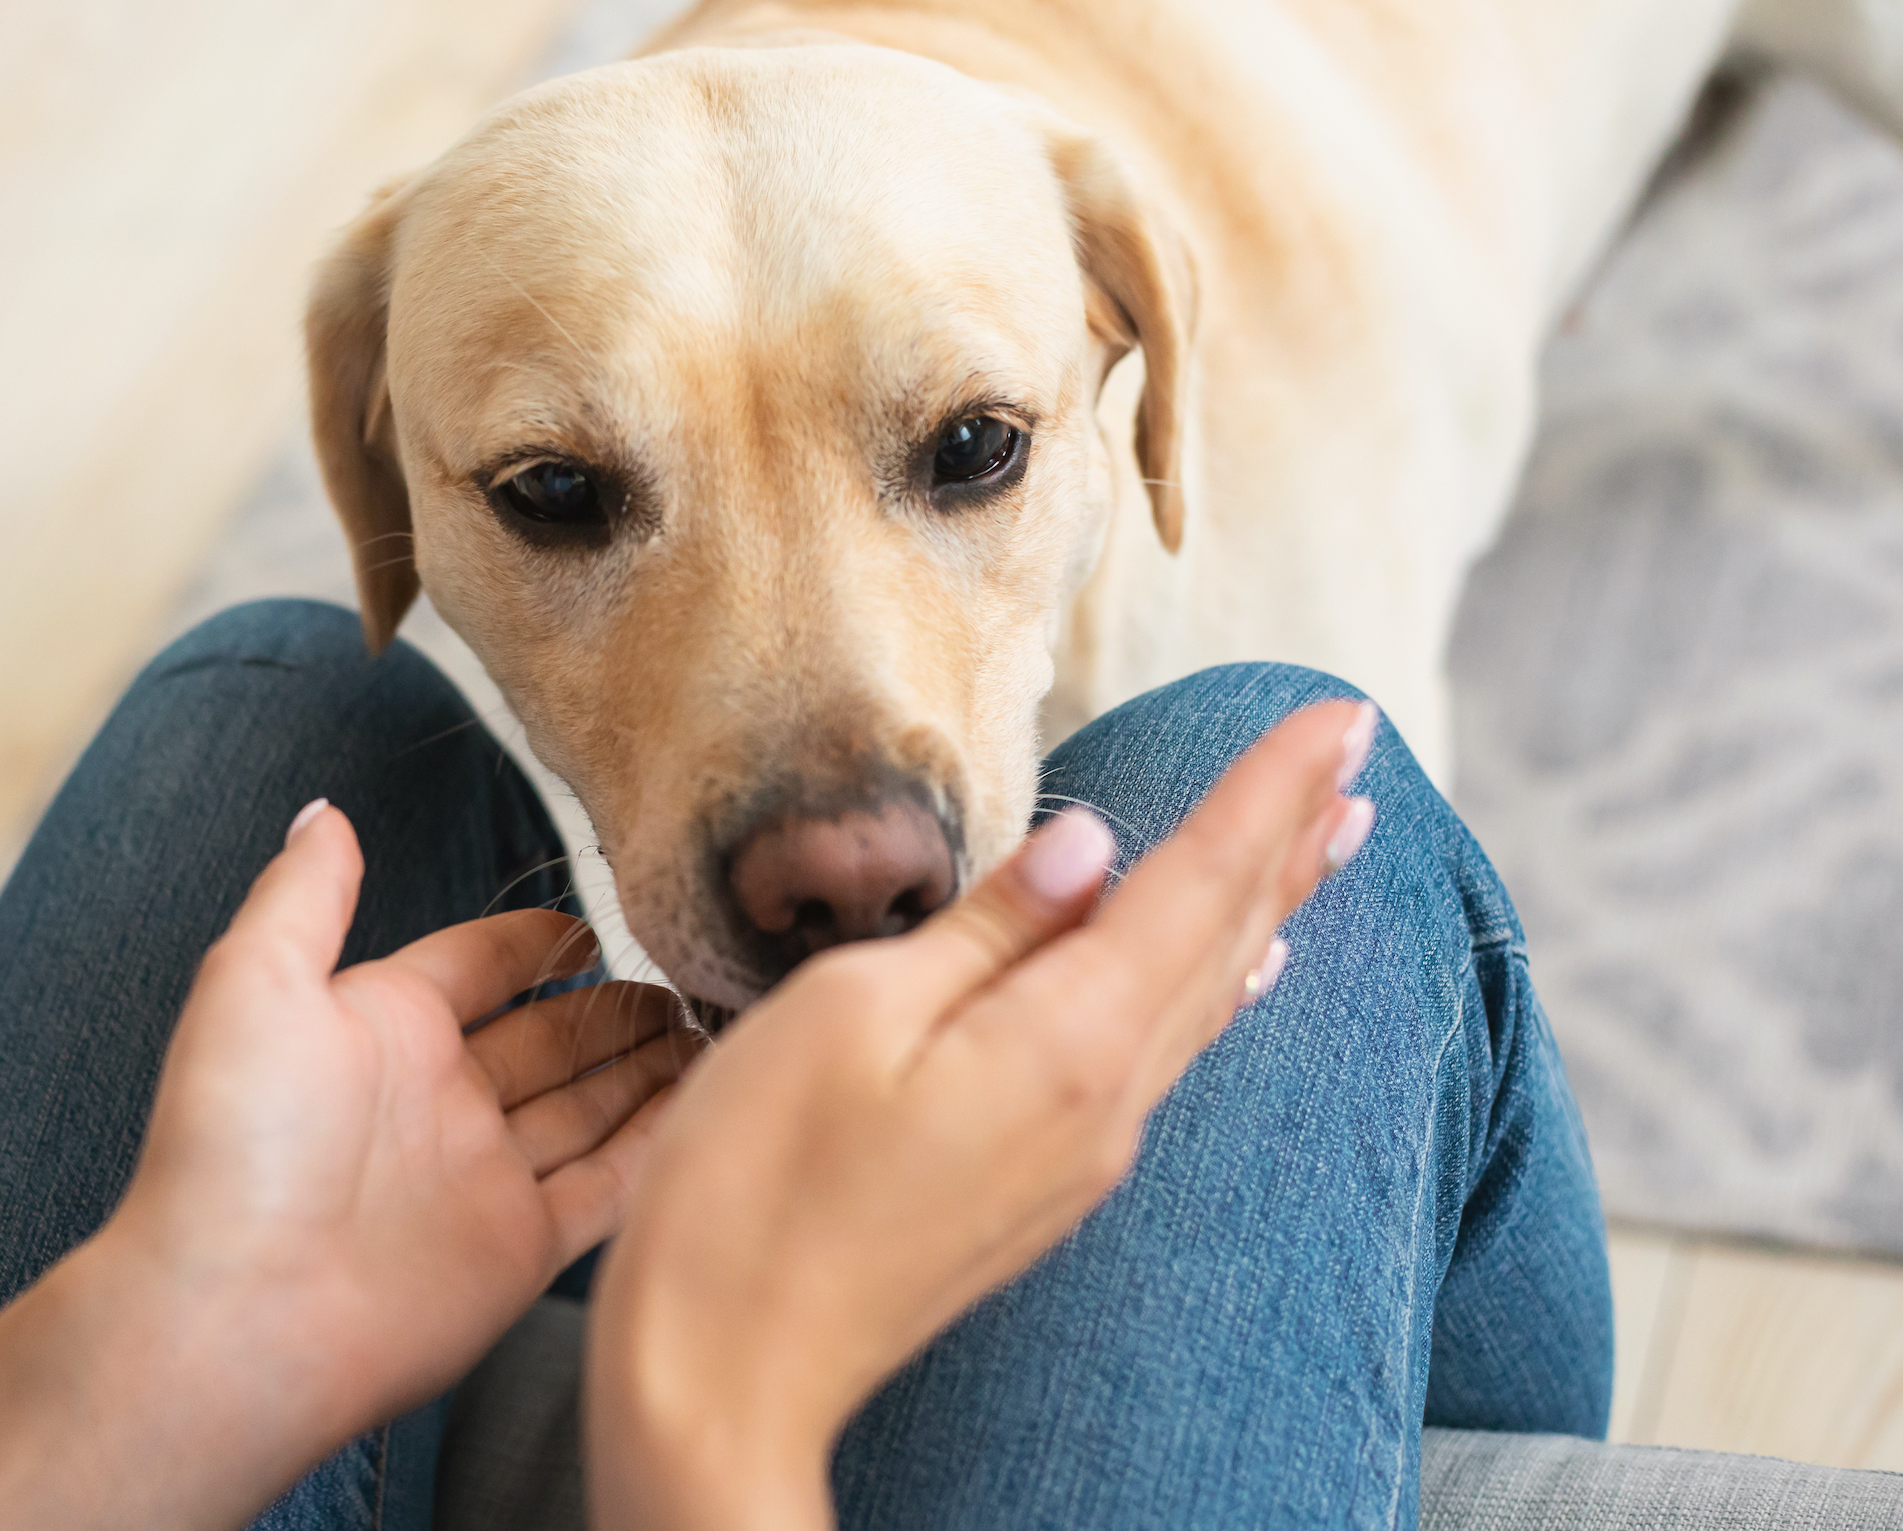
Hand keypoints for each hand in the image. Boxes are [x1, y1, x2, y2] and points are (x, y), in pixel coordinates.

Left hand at [0, 800, 694, 1530]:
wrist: (237, 1314)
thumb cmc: (237, 1142)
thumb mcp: (254, 981)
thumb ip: (304, 894)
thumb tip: (323, 809)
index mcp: (383, 1028)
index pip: (480, 964)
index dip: (538, 941)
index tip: (600, 918)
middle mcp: (439, 1099)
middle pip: (551, 1037)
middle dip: (616, 1006)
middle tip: (690, 975)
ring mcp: (484, 1176)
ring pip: (589, 1106)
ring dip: (650, 1067)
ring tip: (719, 1027)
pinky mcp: (521, 1249)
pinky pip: (609, 1184)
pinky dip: (660, 1145)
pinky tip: (711, 1104)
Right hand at [586, 700, 1377, 1530]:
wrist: (726, 1371)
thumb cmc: (755, 1184)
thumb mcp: (850, 1013)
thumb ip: (988, 927)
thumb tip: (1093, 845)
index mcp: (1062, 1042)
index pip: (1196, 883)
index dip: (1268, 793)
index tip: (1341, 716)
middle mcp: (1103, 1101)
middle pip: (1223, 940)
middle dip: (1293, 836)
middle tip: (1361, 751)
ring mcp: (1083, 1153)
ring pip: (1205, 1000)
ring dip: (1270, 906)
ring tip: (1329, 841)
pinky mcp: (1046, 1185)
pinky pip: (1163, 1057)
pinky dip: (1214, 987)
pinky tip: (1240, 973)